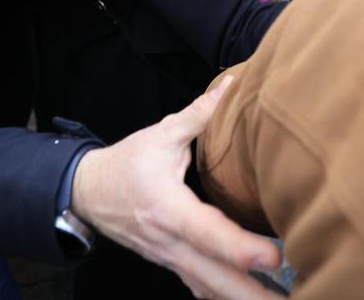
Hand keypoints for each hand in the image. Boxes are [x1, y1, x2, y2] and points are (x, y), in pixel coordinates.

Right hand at [70, 76, 281, 299]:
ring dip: (245, 299)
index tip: (275, 257)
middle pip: (216, 278)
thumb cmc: (126, 165)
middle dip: (253, 295)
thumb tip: (231, 85)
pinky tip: (253, 299)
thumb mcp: (160, 135)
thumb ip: (199, 114)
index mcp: (170, 209)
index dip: (241, 248)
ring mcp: (172, 259)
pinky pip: (203, 288)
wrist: (88, 194)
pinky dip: (227, 297)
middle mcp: (172, 243)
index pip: (209, 233)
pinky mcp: (175, 264)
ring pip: (211, 289)